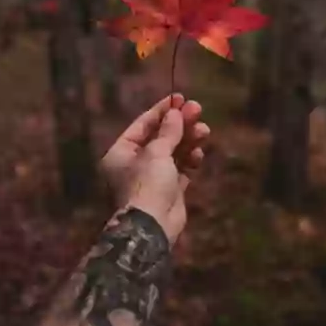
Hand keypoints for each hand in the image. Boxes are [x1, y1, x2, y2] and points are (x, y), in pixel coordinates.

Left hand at [101, 94, 209, 244]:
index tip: (179, 97)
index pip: (143, 124)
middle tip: (198, 109)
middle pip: (161, 136)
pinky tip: (198, 155)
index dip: (162, 110)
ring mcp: (153, 177)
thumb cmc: (147, 184)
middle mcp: (135, 163)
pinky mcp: (169, 190)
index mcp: (122, 152)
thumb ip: (168, 131)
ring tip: (204, 131)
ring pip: (173, 151)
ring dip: (189, 140)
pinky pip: (181, 168)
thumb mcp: (156, 153)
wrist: (152, 227)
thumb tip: (176, 112)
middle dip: (180, 124)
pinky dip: (190, 160)